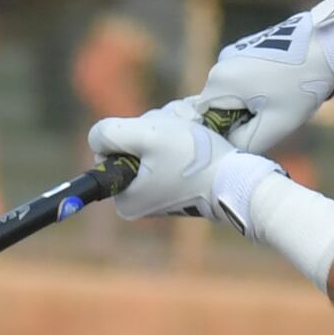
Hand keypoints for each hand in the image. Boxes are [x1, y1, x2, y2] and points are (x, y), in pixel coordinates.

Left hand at [87, 104, 241, 220]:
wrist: (238, 180)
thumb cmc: (193, 158)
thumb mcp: (147, 135)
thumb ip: (110, 132)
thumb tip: (95, 138)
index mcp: (123, 198)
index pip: (109, 148)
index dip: (131, 134)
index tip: (156, 140)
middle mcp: (137, 203)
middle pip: (130, 146)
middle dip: (152, 133)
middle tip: (176, 138)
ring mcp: (157, 196)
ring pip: (150, 147)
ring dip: (168, 134)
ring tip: (191, 141)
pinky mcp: (176, 188)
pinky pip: (167, 156)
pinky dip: (180, 144)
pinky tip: (196, 146)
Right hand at [193, 0, 333, 153]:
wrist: (327, 45)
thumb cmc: (300, 87)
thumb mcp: (275, 126)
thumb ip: (245, 143)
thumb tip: (231, 145)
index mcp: (220, 82)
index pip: (208, 118)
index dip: (230, 130)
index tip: (258, 128)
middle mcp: (221, 63)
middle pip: (222, 104)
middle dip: (245, 115)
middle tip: (275, 114)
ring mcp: (236, 51)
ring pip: (237, 91)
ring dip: (256, 101)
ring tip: (284, 96)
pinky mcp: (250, 46)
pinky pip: (247, 76)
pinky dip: (263, 86)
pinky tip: (286, 82)